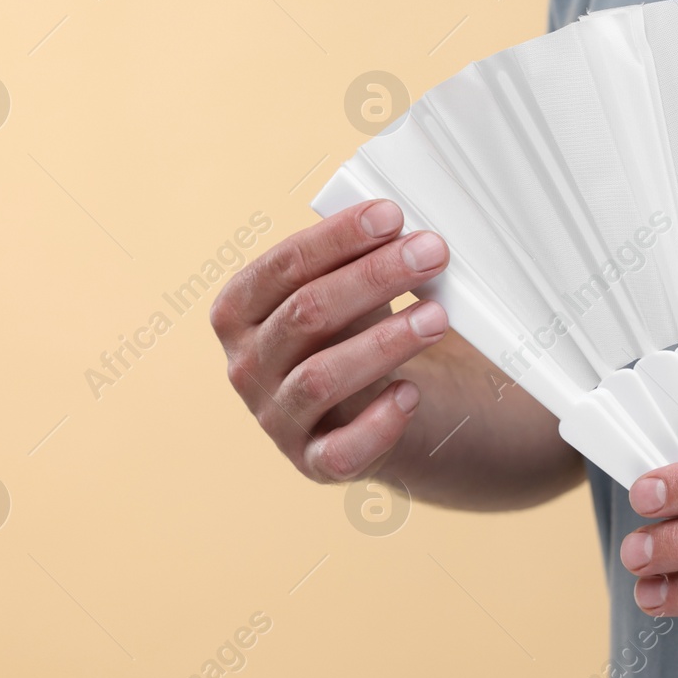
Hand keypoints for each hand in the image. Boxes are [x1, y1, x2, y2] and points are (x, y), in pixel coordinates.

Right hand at [209, 199, 450, 482]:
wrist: (364, 408)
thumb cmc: (349, 333)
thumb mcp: (344, 291)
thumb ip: (359, 259)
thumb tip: (406, 228)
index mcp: (240, 311)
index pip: (283, 266)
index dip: (338, 238)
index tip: (390, 215)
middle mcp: (246, 365)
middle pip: (305, 314)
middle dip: (374, 278)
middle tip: (430, 254)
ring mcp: (275, 417)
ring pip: (321, 378)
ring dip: (385, 343)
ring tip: (437, 317)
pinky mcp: (312, 462)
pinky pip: (339, 451)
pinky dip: (378, 423)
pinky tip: (410, 393)